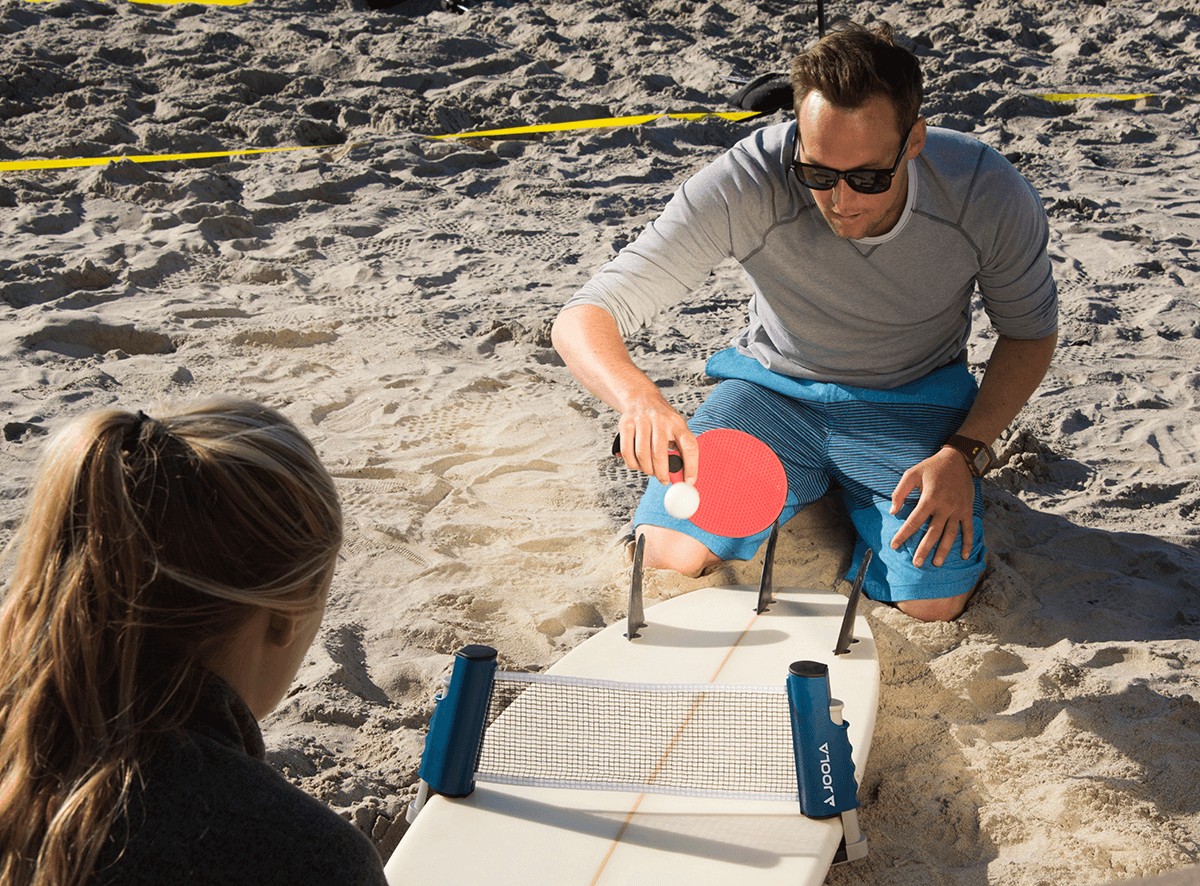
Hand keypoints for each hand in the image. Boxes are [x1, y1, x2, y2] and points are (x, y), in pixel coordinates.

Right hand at [615, 398, 697, 485]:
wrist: (642, 397)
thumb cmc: (663, 421)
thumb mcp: (677, 428)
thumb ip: (680, 449)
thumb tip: (683, 476)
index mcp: (678, 423)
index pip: (689, 446)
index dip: (691, 466)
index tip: (689, 481)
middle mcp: (660, 420)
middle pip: (660, 453)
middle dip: (662, 473)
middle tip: (664, 481)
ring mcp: (641, 421)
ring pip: (642, 454)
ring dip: (646, 469)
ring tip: (650, 471)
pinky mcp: (626, 424)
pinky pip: (627, 451)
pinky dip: (632, 463)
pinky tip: (638, 464)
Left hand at [889, 448, 975, 567]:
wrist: (959, 459)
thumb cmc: (932, 467)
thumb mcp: (912, 473)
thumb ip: (900, 492)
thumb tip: (893, 511)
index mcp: (930, 498)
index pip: (915, 520)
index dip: (904, 534)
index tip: (894, 545)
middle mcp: (945, 506)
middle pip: (933, 532)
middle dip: (924, 549)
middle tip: (917, 564)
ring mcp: (958, 509)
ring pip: (951, 534)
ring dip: (944, 550)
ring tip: (937, 563)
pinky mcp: (967, 510)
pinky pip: (969, 529)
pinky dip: (968, 543)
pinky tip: (965, 556)